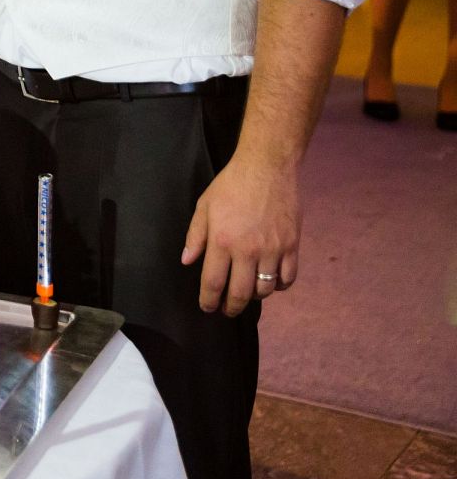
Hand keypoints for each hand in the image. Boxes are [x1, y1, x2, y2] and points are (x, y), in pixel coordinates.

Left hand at [180, 152, 300, 316]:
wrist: (267, 168)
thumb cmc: (231, 185)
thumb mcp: (204, 206)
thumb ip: (195, 236)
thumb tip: (187, 261)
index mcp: (222, 240)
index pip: (213, 282)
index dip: (209, 300)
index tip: (207, 307)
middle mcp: (248, 250)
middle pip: (241, 293)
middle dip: (231, 307)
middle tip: (227, 310)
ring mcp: (273, 249)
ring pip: (265, 289)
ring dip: (254, 297)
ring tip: (246, 293)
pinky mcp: (292, 245)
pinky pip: (288, 278)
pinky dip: (278, 286)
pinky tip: (270, 282)